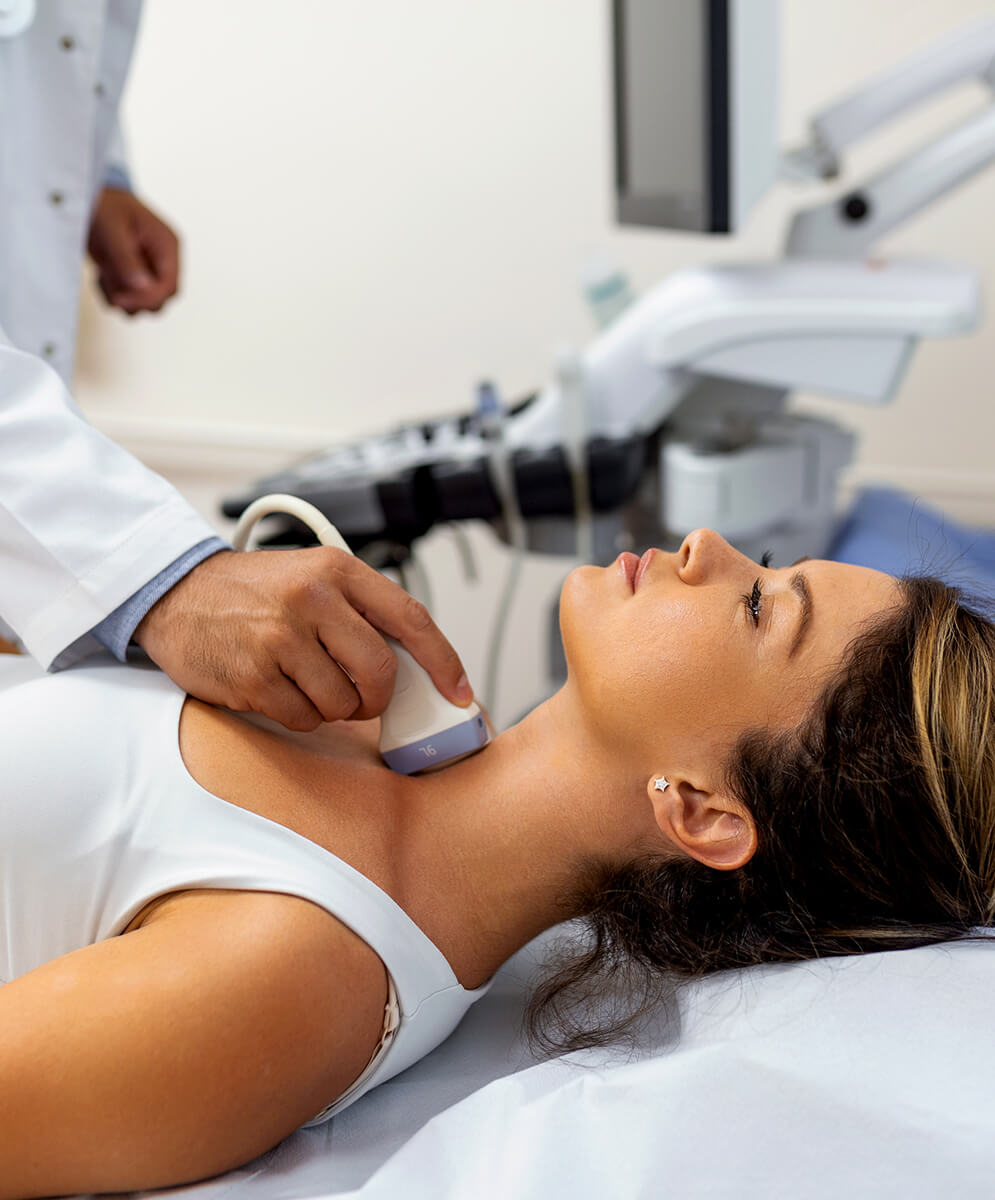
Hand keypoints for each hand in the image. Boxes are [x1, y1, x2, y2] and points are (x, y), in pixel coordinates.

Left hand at [87, 187, 179, 314]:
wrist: (91, 196)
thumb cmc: (104, 205)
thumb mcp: (113, 229)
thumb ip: (127, 259)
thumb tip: (141, 286)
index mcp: (166, 245)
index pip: (169, 286)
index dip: (147, 297)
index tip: (120, 298)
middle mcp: (162, 260)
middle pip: (160, 299)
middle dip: (134, 299)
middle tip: (109, 286)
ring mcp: (149, 269)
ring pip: (145, 303)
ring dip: (121, 297)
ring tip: (104, 275)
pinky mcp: (134, 275)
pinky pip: (130, 299)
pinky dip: (113, 294)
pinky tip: (102, 276)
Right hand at [133, 549, 472, 730]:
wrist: (177, 593)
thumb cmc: (255, 592)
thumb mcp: (313, 577)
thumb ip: (362, 612)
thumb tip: (419, 668)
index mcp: (337, 569)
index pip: (411, 618)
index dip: (444, 661)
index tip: (460, 692)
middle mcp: (312, 598)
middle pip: (380, 672)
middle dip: (377, 696)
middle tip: (362, 696)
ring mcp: (280, 637)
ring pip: (343, 702)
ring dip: (332, 706)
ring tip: (304, 680)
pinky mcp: (254, 675)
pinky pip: (303, 718)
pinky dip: (299, 715)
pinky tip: (278, 688)